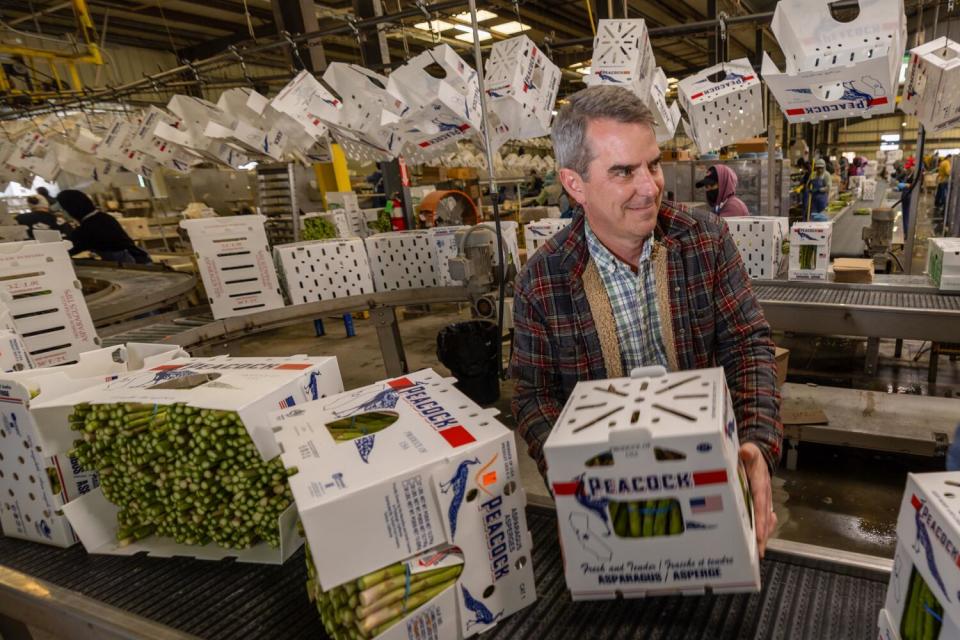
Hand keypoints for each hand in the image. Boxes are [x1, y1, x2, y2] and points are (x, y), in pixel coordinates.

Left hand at [740, 442, 775, 557]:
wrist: (759, 456)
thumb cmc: (752, 456)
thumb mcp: (750, 450)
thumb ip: (748, 452)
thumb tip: (745, 452)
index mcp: (761, 484)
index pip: (760, 504)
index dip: (760, 520)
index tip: (759, 534)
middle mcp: (765, 495)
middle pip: (764, 518)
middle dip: (762, 535)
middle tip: (758, 552)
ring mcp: (764, 501)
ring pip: (765, 522)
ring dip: (762, 536)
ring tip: (757, 552)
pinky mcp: (760, 504)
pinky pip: (763, 520)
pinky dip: (762, 531)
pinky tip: (759, 541)